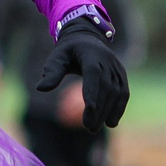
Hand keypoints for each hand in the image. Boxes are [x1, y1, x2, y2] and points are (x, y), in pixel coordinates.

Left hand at [34, 16, 126, 130]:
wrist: (88, 38)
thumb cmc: (68, 51)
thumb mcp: (57, 57)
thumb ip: (51, 72)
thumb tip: (41, 88)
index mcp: (90, 54)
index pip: (94, 74)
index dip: (93, 92)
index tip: (89, 112)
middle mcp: (107, 60)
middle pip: (106, 87)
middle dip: (99, 108)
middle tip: (89, 127)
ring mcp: (116, 68)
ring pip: (116, 92)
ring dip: (108, 111)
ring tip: (94, 127)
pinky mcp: (121, 75)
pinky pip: (123, 93)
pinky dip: (119, 108)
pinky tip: (110, 123)